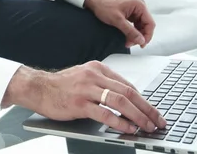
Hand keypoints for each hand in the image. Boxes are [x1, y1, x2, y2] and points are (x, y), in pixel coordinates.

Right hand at [2, 61, 166, 133]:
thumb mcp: (86, 77)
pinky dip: (119, 122)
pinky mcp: (79, 103)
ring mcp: (87, 89)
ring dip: (137, 115)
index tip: (153, 111)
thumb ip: (104, 85)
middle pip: (128, 92)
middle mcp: (95, 76)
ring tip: (147, 126)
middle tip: (158, 120)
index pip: (127, 84)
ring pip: (120, 101)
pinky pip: (104, 113)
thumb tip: (126, 101)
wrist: (38, 87)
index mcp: (99, 68)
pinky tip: (128, 128)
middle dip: (146, 108)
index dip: (144, 99)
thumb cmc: (62, 85)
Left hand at [84, 0, 155, 48]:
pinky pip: (134, 25)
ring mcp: (134, 10)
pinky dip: (131, 32)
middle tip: (131, 44)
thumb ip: (130, 31)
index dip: (147, 36)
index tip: (142, 44)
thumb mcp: (117, 20)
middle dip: (140, 36)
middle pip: (146, 25)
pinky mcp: (129, 13)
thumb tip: (141, 40)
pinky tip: (127, 37)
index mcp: (139, 5)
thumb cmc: (104, 5)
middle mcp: (139, 6)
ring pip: (140, 26)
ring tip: (128, 42)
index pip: (150, 23)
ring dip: (135, 35)